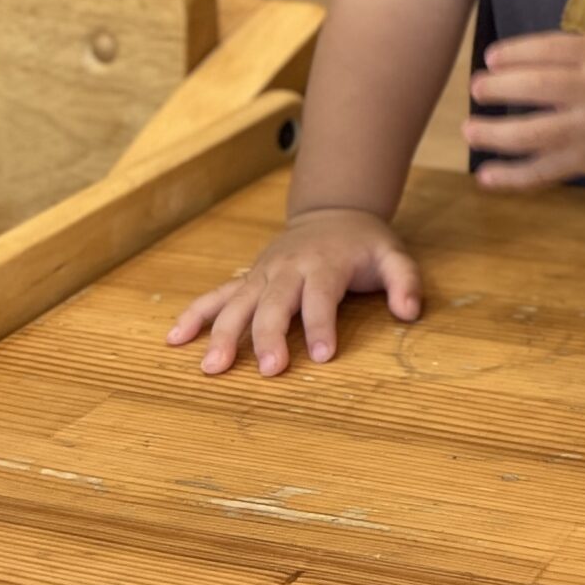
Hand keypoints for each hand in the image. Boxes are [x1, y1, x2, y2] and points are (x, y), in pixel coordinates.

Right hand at [164, 207, 420, 375]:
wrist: (333, 213)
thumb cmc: (365, 244)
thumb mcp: (395, 256)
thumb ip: (406, 282)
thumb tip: (410, 312)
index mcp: (325, 264)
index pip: (321, 298)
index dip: (322, 326)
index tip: (323, 357)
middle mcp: (288, 269)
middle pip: (274, 304)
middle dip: (268, 337)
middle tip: (269, 371)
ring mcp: (263, 274)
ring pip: (238, 304)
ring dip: (221, 334)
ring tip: (212, 368)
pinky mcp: (248, 279)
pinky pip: (216, 296)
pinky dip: (195, 315)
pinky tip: (174, 339)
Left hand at [464, 30, 584, 187]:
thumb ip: (568, 49)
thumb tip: (507, 60)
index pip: (550, 51)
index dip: (515, 53)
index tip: (491, 58)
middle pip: (539, 89)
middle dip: (500, 88)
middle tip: (476, 88)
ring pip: (536, 134)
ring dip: (496, 134)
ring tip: (469, 129)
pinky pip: (545, 171)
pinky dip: (513, 177)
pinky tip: (485, 176)